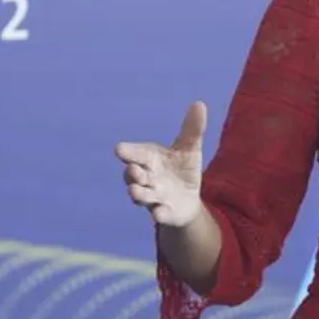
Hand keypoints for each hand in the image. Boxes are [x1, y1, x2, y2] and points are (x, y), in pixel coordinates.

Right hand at [113, 102, 207, 227]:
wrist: (187, 199)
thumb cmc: (181, 169)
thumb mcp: (189, 148)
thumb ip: (192, 130)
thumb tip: (199, 104)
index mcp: (150, 159)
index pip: (136, 154)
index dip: (128, 152)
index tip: (118, 149)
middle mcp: (147, 178)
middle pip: (135, 176)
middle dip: (132, 173)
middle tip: (133, 169)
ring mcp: (154, 197)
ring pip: (142, 196)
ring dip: (138, 194)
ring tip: (134, 192)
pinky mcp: (165, 213)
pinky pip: (159, 215)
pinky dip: (158, 214)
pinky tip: (159, 214)